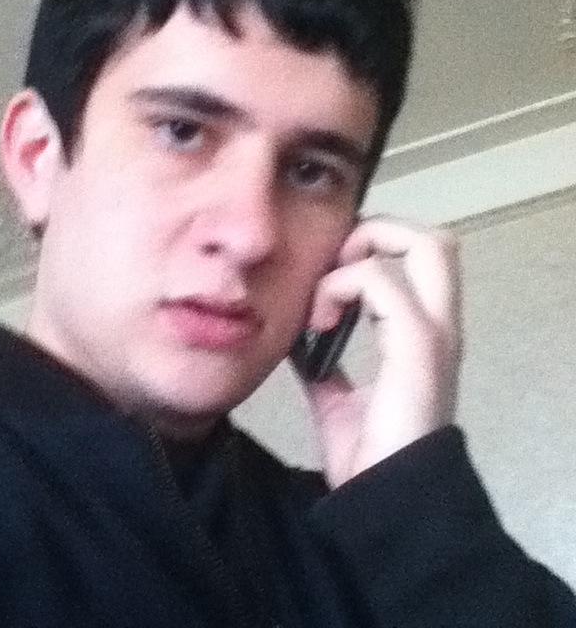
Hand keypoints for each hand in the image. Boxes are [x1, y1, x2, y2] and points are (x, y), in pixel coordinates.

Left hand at [301, 217, 462, 488]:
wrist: (381, 502)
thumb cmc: (366, 455)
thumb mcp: (337, 397)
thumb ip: (325, 364)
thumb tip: (297, 341)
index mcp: (421, 334)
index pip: (416, 259)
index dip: (373, 247)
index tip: (325, 277)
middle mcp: (438, 326)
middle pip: (434, 241)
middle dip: (379, 232)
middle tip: (335, 265)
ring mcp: (434, 334)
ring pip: (426, 245)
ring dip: (361, 254)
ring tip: (326, 295)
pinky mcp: (419, 346)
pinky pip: (384, 282)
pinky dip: (343, 286)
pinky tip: (319, 322)